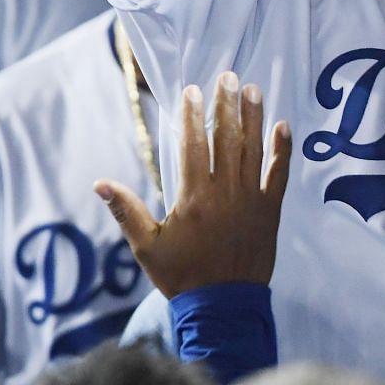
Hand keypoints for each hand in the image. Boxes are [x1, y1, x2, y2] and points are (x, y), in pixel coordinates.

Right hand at [96, 72, 290, 296]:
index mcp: (193, 198)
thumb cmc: (181, 277)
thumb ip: (126, 211)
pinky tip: (284, 126)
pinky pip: (279, 175)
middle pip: (226, 139)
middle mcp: (224, 193)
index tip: (192, 90)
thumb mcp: (146, 247)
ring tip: (252, 89)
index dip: (191, 115)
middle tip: (226, 76)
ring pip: (254, 150)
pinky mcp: (270, 211)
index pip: (192, 145)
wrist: (223, 307)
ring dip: (254, 117)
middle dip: (225, 105)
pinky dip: (283, 150)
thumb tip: (99, 183)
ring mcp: (251, 200)